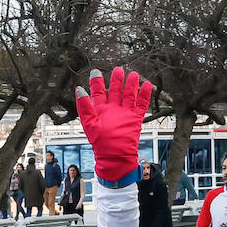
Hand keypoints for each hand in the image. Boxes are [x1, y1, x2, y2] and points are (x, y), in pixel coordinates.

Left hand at [75, 67, 153, 183]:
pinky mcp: (135, 119)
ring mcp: (125, 114)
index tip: (96, 72)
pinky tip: (147, 85)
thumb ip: (84, 106)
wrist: (115, 156)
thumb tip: (79, 89)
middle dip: (117, 80)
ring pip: (129, 95)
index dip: (97, 82)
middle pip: (116, 91)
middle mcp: (113, 110)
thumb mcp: (89, 123)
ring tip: (133, 74)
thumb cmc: (100, 143)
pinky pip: (141, 104)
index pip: (99, 92)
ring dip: (131, 85)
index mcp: (101, 110)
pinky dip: (144, 95)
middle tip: (118, 69)